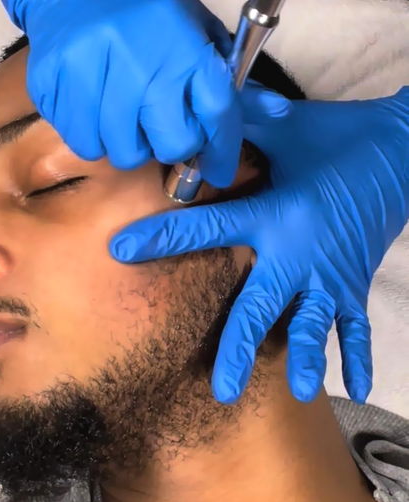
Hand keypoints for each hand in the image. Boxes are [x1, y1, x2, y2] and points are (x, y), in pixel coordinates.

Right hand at [1, 0, 290, 186]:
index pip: (217, 115)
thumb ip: (233, 80)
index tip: (217, 171)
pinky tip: (95, 109)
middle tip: (158, 127)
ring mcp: (91, 73)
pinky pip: (82, 142)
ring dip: (128, 143)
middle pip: (168, 145)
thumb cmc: (146, 13)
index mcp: (184, 45)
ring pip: (121, 153)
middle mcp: (139, 61)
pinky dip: (93, 136)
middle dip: (169, 146)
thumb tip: (277, 113)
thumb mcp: (197, 35)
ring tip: (124, 115)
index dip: (221, 152)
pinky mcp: (54, 84)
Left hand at [110, 87, 408, 403]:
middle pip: (260, 305)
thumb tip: (201, 110)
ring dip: (300, 357)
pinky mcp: (355, 280)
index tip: (121, 250)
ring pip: (310, 324)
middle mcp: (300, 253)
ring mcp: (331, 274)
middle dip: (238, 346)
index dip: (162, 237)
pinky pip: (357, 323)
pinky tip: (355, 386)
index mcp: (275, 215)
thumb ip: (241, 120)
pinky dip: (357, 354)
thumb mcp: (286, 125)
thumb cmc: (338, 137)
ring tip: (292, 391)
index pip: (208, 228)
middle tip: (221, 389)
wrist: (403, 149)